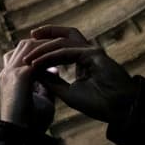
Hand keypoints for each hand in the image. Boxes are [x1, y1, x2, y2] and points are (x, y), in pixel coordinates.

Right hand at [0, 39, 58, 131]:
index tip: (59, 54)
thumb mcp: (41, 99)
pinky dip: (50, 55)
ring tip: (65, 49)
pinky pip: (37, 57)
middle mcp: (8, 71)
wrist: (21, 136)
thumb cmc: (31, 123)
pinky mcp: (21, 76)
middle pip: (25, 45)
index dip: (40, 51)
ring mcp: (12, 72)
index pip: (22, 54)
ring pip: (29, 46)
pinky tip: (64, 58)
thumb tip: (54, 71)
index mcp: (9, 77)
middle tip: (64, 46)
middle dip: (44, 43)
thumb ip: (46, 84)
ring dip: (47, 46)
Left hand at [15, 25, 136, 121]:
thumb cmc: (98, 104)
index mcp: (83, 60)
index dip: (44, 49)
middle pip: (64, 36)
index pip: (62, 47)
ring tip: (27, 56)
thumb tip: (34, 72)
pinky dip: (49, 56)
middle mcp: (88, 52)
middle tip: (26, 40)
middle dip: (45, 34)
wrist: (119, 110)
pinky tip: (36, 62)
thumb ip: (52, 81)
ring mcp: (92, 51)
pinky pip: (66, 51)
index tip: (27, 56)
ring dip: (42, 48)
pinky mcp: (94, 54)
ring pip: (62, 42)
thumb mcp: (68, 93)